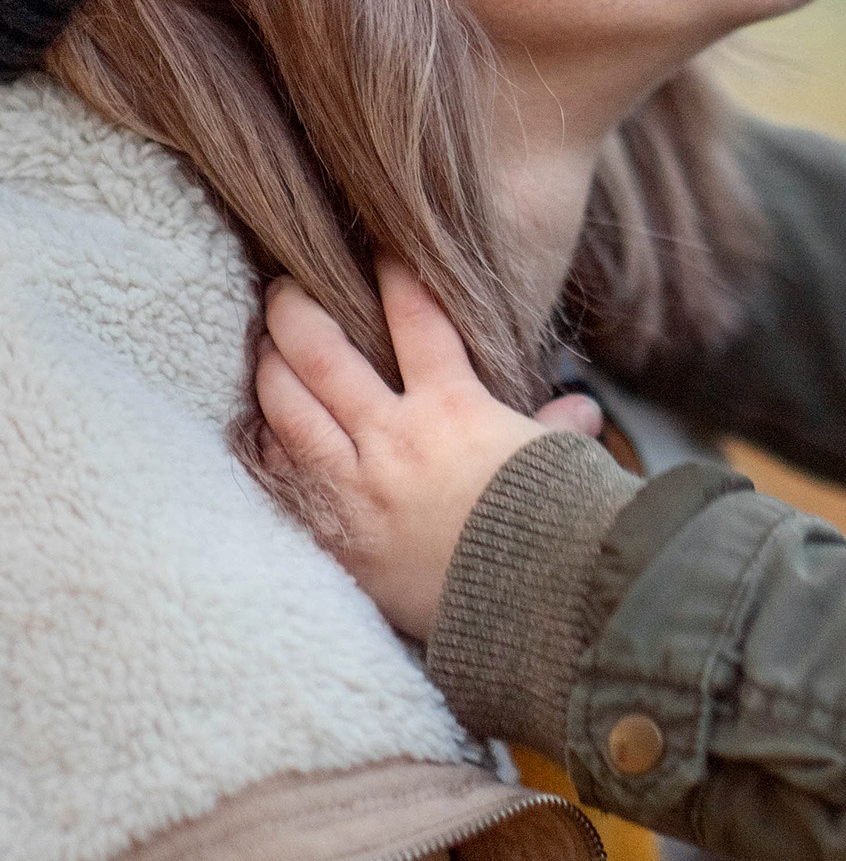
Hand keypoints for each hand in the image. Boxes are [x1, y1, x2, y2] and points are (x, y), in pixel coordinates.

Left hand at [256, 263, 601, 638]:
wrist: (529, 611)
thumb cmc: (554, 532)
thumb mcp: (558, 468)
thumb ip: (554, 434)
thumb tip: (578, 413)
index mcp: (453, 409)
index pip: (416, 318)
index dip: (395, 274)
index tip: (377, 249)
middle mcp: (393, 438)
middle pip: (323, 353)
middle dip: (299, 309)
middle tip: (286, 287)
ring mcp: (354, 488)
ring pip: (288, 408)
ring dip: (270, 367)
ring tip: (263, 345)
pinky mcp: (333, 539)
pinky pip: (279, 481)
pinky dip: (262, 448)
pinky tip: (252, 430)